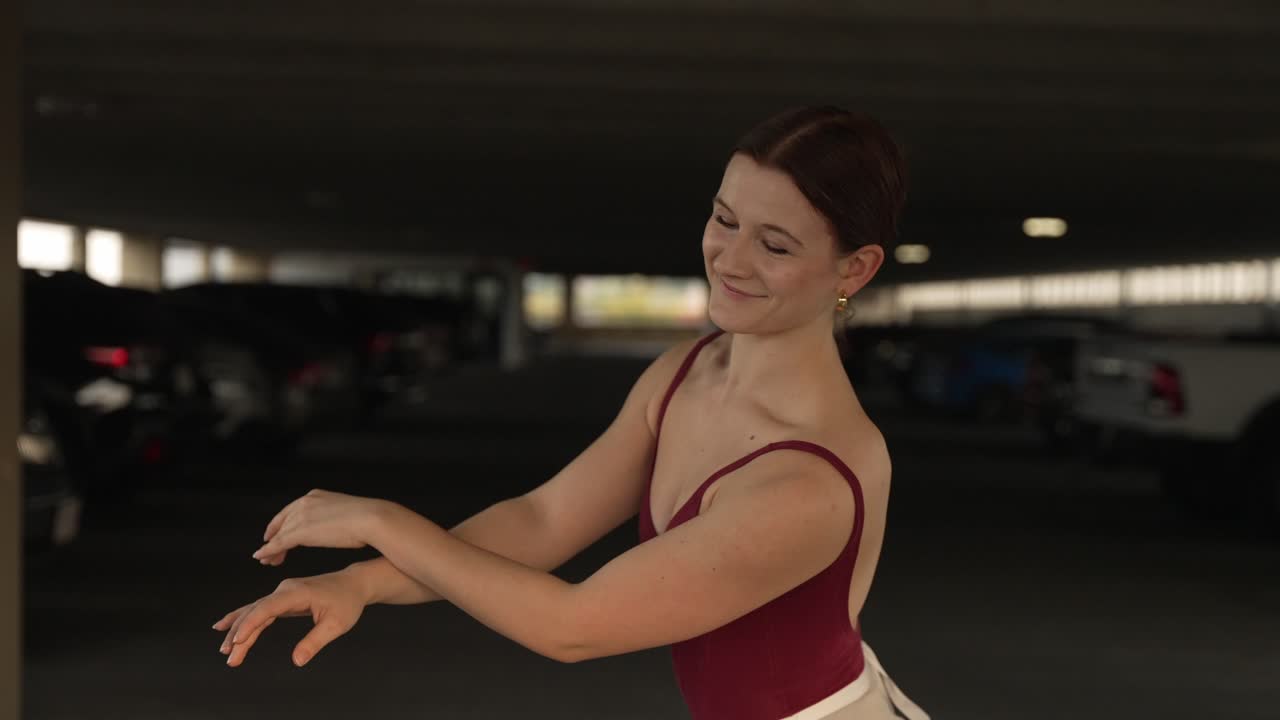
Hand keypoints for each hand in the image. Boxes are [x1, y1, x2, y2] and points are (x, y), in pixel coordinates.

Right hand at [212, 569, 367, 667]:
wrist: (354, 584)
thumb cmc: (347, 602)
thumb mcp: (337, 624)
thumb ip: (315, 642)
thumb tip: (297, 661)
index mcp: (296, 592)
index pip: (267, 607)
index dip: (250, 624)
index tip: (237, 641)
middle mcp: (285, 590)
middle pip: (255, 612)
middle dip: (240, 634)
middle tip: (229, 658)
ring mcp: (282, 593)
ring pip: (254, 612)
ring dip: (239, 630)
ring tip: (225, 650)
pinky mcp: (283, 599)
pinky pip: (259, 611)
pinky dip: (244, 620)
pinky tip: (226, 628)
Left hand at [252, 489, 390, 565]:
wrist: (370, 519)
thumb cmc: (367, 519)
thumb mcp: (345, 512)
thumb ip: (334, 517)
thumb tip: (337, 526)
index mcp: (315, 496)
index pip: (291, 511)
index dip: (282, 524)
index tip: (277, 534)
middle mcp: (304, 503)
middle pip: (282, 522)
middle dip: (274, 537)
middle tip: (268, 550)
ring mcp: (301, 516)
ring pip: (279, 535)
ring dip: (270, 548)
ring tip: (266, 560)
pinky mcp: (299, 531)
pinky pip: (278, 543)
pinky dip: (268, 551)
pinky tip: (262, 557)